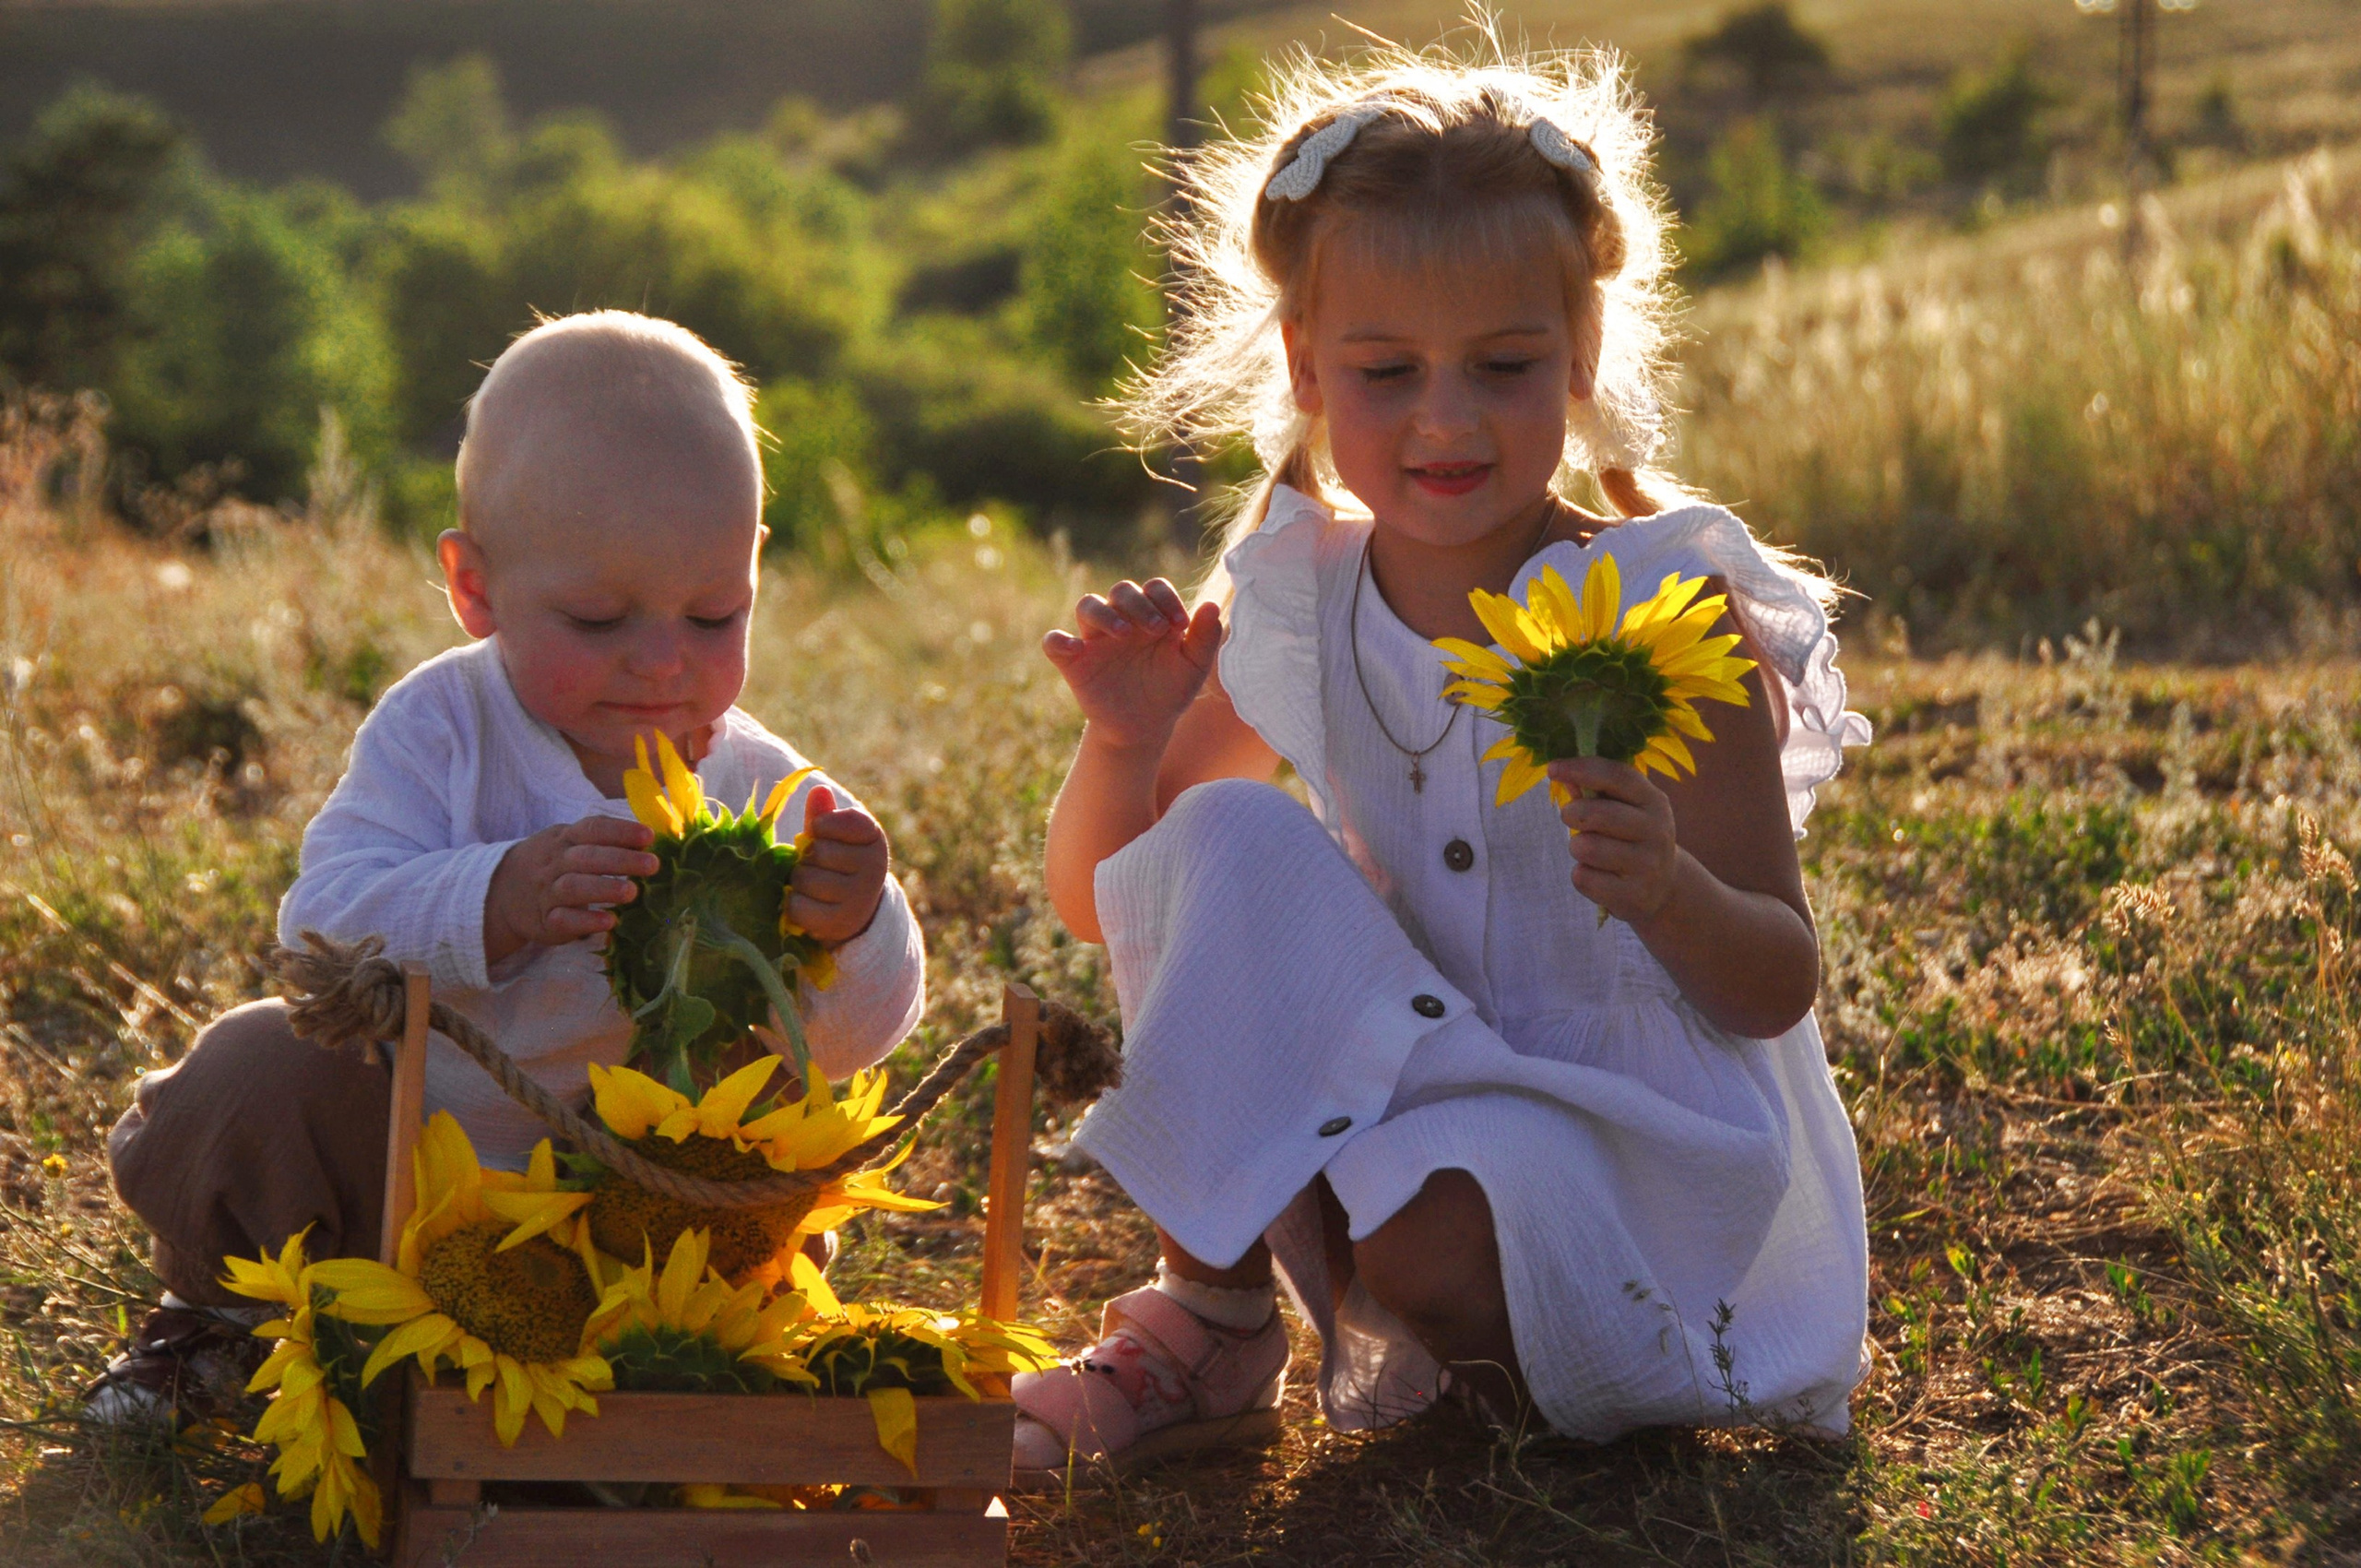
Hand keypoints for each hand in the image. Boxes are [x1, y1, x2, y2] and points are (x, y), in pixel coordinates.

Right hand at [485, 815, 659, 965]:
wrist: (501, 893)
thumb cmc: (552, 864)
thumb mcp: (568, 843)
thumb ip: (603, 840)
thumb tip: (650, 838)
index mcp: (564, 839)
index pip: (591, 829)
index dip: (620, 831)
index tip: (649, 836)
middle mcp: (554, 863)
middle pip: (586, 858)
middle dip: (621, 860)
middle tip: (652, 865)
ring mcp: (547, 893)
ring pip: (573, 888)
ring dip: (604, 889)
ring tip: (633, 892)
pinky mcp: (545, 922)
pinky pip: (563, 920)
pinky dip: (586, 921)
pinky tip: (610, 922)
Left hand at [787, 784, 888, 943]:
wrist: (854, 910)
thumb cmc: (838, 864)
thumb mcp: (834, 838)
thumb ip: (823, 816)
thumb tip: (818, 790)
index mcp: (874, 838)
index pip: (842, 821)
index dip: (823, 825)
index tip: (821, 832)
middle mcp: (874, 867)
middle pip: (817, 851)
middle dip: (806, 858)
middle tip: (817, 866)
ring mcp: (860, 896)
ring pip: (806, 879)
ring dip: (799, 883)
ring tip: (812, 886)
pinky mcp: (842, 922)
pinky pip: (800, 906)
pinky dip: (795, 905)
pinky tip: (808, 904)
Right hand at [1041, 578, 1223, 751]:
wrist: (1144, 728)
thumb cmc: (1170, 691)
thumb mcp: (1193, 668)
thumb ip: (1205, 638)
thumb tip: (1213, 606)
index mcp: (1152, 615)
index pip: (1154, 588)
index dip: (1166, 598)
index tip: (1180, 624)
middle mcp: (1122, 620)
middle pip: (1122, 590)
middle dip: (1139, 605)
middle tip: (1157, 630)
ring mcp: (1095, 639)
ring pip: (1088, 605)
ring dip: (1105, 613)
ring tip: (1124, 634)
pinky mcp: (1073, 662)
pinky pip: (1053, 642)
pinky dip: (1059, 641)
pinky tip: (1075, 649)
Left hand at [1549, 757, 1681, 923]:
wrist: (1664, 889)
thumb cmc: (1632, 839)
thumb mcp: (1624, 810)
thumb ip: (1594, 791)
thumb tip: (1562, 772)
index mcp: (1654, 801)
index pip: (1617, 776)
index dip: (1581, 768)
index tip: (1552, 768)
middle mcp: (1657, 830)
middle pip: (1597, 814)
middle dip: (1572, 814)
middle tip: (1570, 817)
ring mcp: (1649, 865)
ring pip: (1586, 848)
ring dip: (1577, 848)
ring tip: (1589, 851)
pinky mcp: (1635, 895)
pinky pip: (1584, 879)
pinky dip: (1581, 876)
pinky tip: (1598, 877)